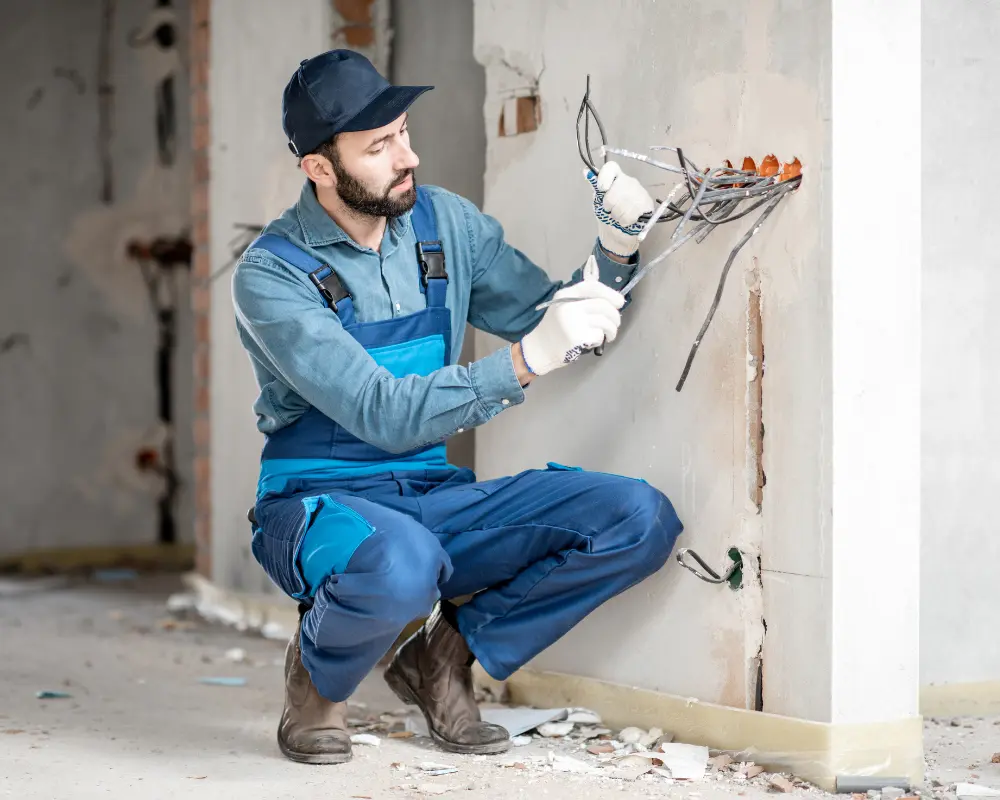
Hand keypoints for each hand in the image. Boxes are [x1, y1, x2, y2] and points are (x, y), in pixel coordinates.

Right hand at [520, 256, 624, 376]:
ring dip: (612, 330)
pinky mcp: (578, 336)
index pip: (592, 287)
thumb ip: (581, 300)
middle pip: (603, 305)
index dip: (610, 293)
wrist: (539, 349)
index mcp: (565, 295)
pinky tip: (592, 342)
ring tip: (609, 335)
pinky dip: (600, 339)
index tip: (620, 302)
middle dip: (615, 316)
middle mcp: (569, 305)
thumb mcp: (563, 306)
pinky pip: (599, 335)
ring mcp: (573, 321)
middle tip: (615, 324)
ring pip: (605, 321)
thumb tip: (612, 301)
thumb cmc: (555, 328)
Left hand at [586, 161, 654, 258]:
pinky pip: (630, 214)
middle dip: (609, 206)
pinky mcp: (647, 204)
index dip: (604, 177)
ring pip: (622, 205)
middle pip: (613, 192)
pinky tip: (627, 220)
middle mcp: (629, 182)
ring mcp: (640, 192)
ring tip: (619, 216)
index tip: (602, 189)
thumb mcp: (599, 200)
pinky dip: (625, 221)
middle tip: (611, 210)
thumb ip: (595, 186)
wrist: (622, 232)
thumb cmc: (610, 214)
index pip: (611, 168)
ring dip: (616, 216)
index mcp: (616, 178)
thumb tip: (585, 171)